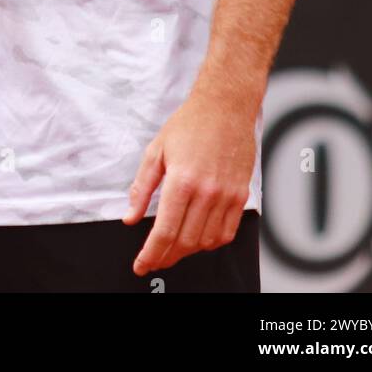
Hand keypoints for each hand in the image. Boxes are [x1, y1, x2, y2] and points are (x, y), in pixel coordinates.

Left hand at [122, 90, 256, 273]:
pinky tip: (198, 239)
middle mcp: (206, 192)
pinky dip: (211, 243)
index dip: (151, 254)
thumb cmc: (190, 124)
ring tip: (173, 249)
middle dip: (166, 257)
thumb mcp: (156, 150)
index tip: (141, 264)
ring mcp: (226, 196)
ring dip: (187, 252)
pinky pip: (227, 232)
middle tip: (154, 259)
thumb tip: (130, 216)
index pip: (164, 231)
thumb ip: (141, 187)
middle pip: (185, 242)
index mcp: (182, 181)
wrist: (225, 107)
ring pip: (206, 242)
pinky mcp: (240, 196)